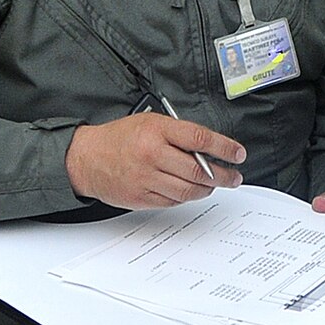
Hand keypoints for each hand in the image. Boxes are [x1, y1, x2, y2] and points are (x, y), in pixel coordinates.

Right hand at [65, 113, 245, 208]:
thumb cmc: (120, 137)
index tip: (238, 154)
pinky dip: (186, 197)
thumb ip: (180, 134)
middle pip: (199, 170)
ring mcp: (146, 178)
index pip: (201, 139)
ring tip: (214, 185)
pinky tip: (190, 190)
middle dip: (223, 176)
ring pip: (188, 190)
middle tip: (234, 177)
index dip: (225, 148)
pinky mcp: (140, 198)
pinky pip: (172, 201)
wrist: (87, 158)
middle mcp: (152, 155)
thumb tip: (210, 150)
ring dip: (207, 189)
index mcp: (157, 131)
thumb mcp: (151, 122)